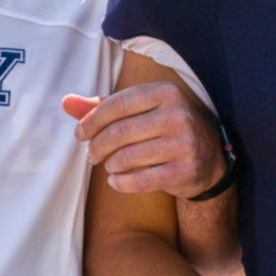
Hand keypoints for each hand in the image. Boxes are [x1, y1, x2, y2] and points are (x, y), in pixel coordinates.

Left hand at [64, 85, 225, 198]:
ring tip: (108, 166)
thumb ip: (104, 106)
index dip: (91, 121)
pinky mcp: (185, 170)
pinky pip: (140, 180)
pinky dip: (120, 183)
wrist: (209, 158)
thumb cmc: (165, 129)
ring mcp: (184, 143)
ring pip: (127, 158)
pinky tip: (116, 181)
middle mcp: (178, 115)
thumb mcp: (141, 111)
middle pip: (119, 133)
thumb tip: (66, 101)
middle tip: (92, 155)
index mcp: (167, 92)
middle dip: (97, 147)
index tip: (80, 134)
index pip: (116, 105)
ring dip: (109, 165)